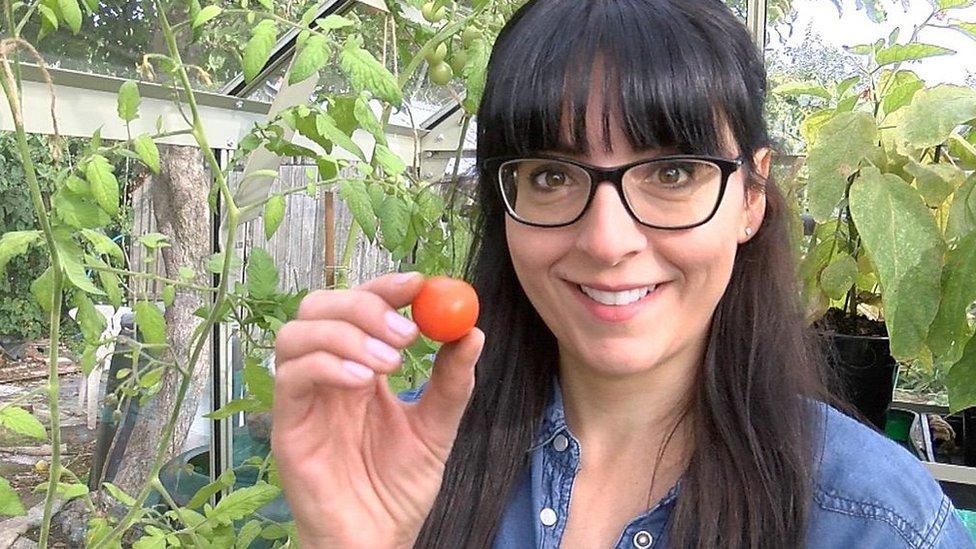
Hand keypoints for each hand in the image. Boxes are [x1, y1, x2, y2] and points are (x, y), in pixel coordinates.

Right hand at [271, 272, 484, 547]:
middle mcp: (325, 374)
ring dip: (345, 334)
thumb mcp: (436, 428)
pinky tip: (363, 381)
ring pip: (296, 333)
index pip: (359, 306)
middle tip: (407, 331)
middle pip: (321, 306)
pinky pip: (291, 376)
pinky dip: (326, 365)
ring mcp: (303, 398)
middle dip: (364, 305)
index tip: (419, 282)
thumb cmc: (397, 488)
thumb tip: (472, 332)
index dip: (385, 287)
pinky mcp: (287, 425)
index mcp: (359, 367)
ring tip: (389, 363)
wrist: (377, 538)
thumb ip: (451, 382)